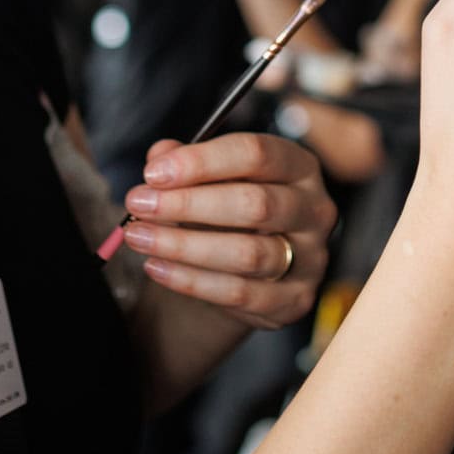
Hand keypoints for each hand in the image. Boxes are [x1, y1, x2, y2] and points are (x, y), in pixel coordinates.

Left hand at [120, 133, 333, 329]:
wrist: (245, 271)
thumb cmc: (228, 214)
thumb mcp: (209, 179)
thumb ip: (186, 162)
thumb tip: (160, 157)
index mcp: (299, 167)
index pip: (257, 154)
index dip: (202, 162)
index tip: (154, 173)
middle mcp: (314, 210)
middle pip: (255, 204)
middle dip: (188, 204)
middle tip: (139, 204)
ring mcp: (310, 258)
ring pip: (247, 253)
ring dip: (183, 245)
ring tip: (139, 237)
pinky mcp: (295, 300)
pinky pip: (239, 293)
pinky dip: (191, 281)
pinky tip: (157, 267)